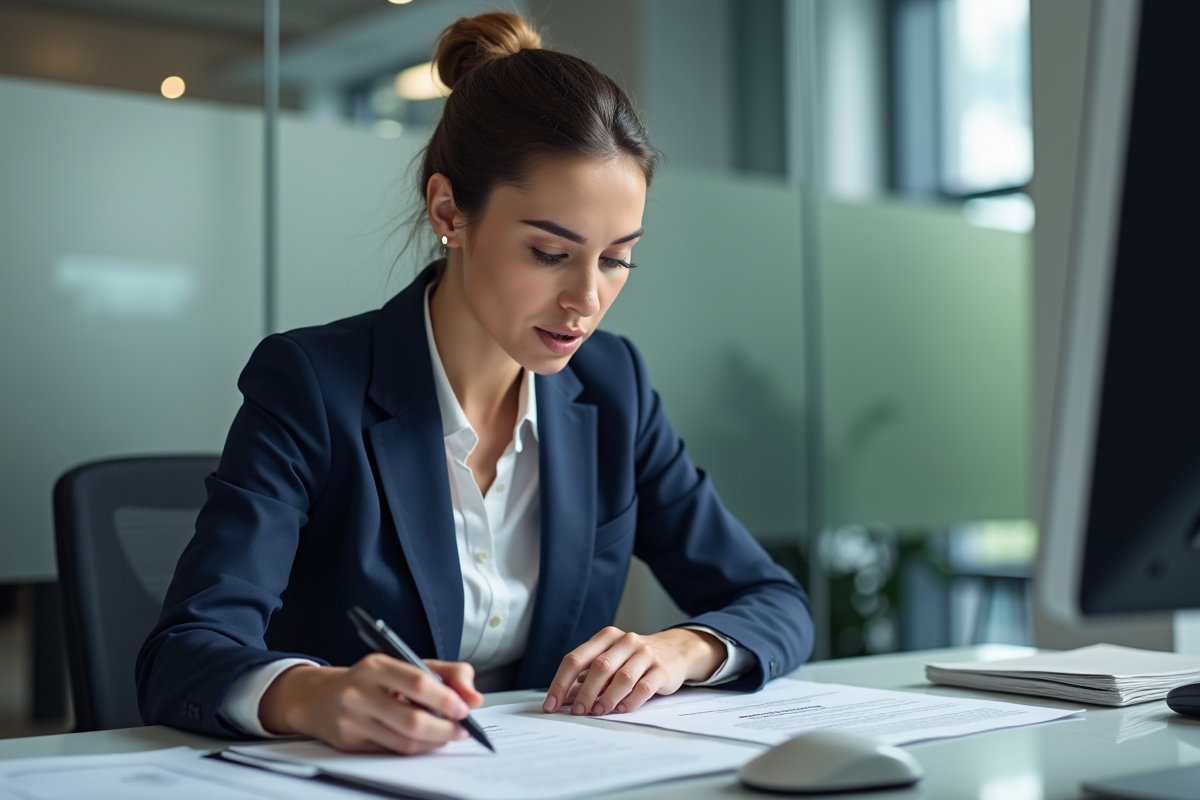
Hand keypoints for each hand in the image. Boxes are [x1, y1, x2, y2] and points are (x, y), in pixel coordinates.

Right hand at [259, 655, 482, 753]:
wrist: (321, 698)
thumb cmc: (373, 680)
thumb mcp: (407, 664)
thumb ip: (448, 674)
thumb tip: (475, 696)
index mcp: (376, 665)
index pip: (418, 682)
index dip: (447, 699)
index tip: (465, 708)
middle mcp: (360, 691)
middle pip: (412, 720)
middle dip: (445, 729)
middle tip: (462, 729)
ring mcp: (351, 720)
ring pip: (404, 742)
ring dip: (434, 742)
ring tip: (448, 735)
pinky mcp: (349, 743)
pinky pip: (392, 752)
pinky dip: (416, 750)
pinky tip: (426, 741)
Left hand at [541, 626, 724, 716]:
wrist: (675, 651)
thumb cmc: (633, 659)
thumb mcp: (610, 661)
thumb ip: (586, 677)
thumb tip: (561, 699)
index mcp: (606, 637)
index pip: (576, 658)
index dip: (561, 682)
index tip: (551, 704)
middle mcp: (625, 641)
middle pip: (600, 667)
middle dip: (585, 693)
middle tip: (577, 711)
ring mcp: (645, 653)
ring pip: (623, 677)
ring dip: (607, 698)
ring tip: (598, 712)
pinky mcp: (662, 669)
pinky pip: (644, 687)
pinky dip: (630, 701)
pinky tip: (621, 709)